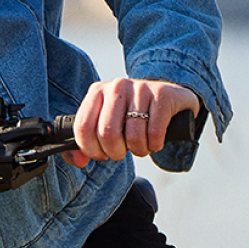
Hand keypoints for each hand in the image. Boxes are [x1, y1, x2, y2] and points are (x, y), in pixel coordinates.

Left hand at [66, 77, 200, 165]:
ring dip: (138, 150)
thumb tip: (79, 161)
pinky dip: (155, 145)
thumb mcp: (107, 123)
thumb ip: (87, 143)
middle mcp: (116, 86)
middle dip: (115, 152)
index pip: (83, 126)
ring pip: (133, 136)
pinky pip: (155, 133)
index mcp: (97, 91)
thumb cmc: (133, 116)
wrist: (170, 98)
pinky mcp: (161, 95)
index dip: (91, 149)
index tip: (100, 154)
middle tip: (122, 151)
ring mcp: (140, 88)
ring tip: (140, 145)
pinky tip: (154, 140)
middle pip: (107, 133)